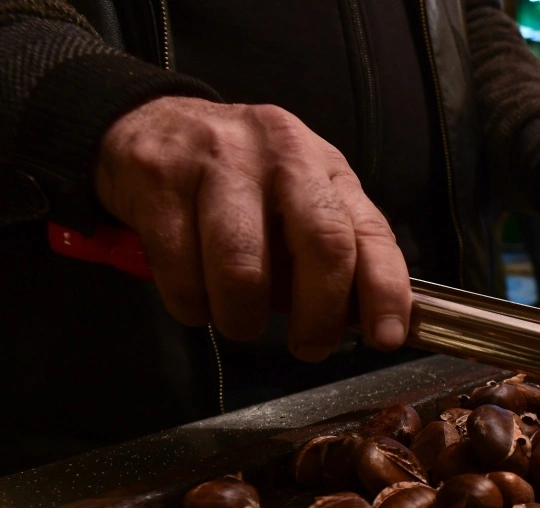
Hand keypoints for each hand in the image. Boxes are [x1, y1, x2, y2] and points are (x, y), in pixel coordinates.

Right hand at [93, 96, 410, 361]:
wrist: (150, 123)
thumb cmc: (241, 183)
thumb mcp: (300, 204)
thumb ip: (332, 255)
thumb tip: (357, 322)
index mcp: (327, 168)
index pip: (371, 232)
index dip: (385, 290)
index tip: (385, 338)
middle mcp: (283, 154)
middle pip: (322, 243)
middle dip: (320, 313)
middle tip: (309, 348)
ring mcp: (220, 160)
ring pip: (243, 266)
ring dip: (242, 317)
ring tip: (237, 322)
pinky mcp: (160, 177)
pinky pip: (181, 269)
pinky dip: (190, 303)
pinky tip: (193, 296)